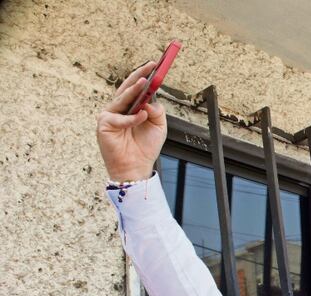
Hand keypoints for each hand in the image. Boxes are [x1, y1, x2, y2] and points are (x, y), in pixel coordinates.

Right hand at [97, 61, 167, 181]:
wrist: (136, 167)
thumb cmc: (145, 147)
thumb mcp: (158, 127)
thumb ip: (157, 111)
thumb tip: (150, 101)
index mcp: (131, 106)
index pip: (136, 87)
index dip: (145, 75)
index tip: (155, 65)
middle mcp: (119, 108)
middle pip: (127, 87)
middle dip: (139, 76)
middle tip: (150, 67)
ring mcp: (110, 115)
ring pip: (122, 99)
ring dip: (134, 90)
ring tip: (145, 83)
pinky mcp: (104, 125)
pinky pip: (119, 118)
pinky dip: (132, 118)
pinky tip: (142, 116)